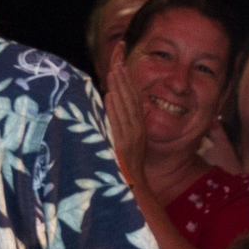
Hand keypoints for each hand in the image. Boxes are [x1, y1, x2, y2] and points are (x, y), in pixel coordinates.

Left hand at [105, 45, 148, 189]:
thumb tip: (113, 110)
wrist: (133, 186)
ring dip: (119, 88)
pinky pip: (118, 122)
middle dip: (124, 80)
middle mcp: (137, 128)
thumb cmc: (126, 166)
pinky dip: (114, 108)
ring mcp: (131, 136)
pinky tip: (109, 96)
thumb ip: (122, 127)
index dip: (128, 82)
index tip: (121, 66)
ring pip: (125, 107)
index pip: (134, 99)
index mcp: (139, 126)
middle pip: (131, 99)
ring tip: (113, 72)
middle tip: (117, 62)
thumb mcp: (128, 143)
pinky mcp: (124, 144)